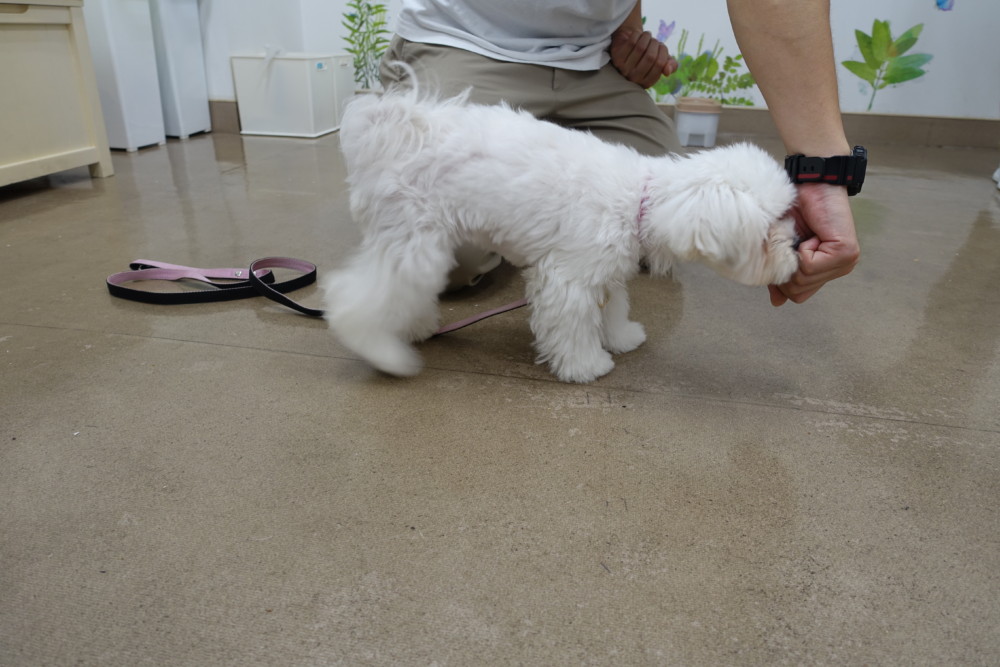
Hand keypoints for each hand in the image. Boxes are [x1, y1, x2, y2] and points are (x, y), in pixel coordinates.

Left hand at [609, 28, 677, 88]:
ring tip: (647, 35)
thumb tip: (668, 70)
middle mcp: (634, 79)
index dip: (663, 52)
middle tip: (654, 39)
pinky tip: (638, 34)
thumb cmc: (647, 54)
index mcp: (647, 82)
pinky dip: (637, 34)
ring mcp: (624, 69)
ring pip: (641, 48)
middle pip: (650, 57)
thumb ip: (671, 65)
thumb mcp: (661, 60)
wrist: (628, 44)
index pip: (659, 65)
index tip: (661, 46)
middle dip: (655, 44)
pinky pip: (631, 42)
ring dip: (647, 37)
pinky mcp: (616, 57)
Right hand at [769, 183, 860, 305]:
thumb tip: (778, 302)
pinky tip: (811, 234)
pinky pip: (809, 266)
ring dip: (793, 256)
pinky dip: (802, 249)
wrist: (811, 181)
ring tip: (802, 236)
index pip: (799, 295)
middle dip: (786, 268)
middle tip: (792, 243)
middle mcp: (840, 268)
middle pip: (798, 291)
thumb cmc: (795, 209)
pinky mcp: (846, 252)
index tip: (781, 255)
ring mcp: (846, 262)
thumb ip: (783, 274)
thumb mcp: (784, 247)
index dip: (783, 280)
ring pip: (803, 280)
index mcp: (827, 269)